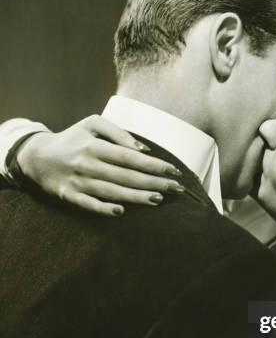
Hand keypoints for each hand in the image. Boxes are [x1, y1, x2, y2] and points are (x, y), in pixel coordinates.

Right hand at [17, 115, 184, 216]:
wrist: (36, 156)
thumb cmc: (72, 139)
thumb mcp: (92, 124)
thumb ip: (118, 133)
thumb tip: (143, 150)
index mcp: (95, 145)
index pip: (130, 157)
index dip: (154, 165)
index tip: (174, 171)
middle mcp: (87, 163)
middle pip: (126, 176)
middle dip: (153, 182)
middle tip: (176, 189)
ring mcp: (78, 181)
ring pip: (112, 191)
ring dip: (136, 196)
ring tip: (158, 199)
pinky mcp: (69, 196)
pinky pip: (88, 204)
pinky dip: (103, 208)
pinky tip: (121, 212)